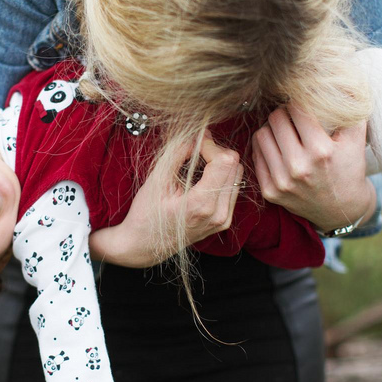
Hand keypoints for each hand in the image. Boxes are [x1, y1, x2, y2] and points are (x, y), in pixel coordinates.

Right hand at [88, 131, 243, 266]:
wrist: (145, 246)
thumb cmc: (146, 215)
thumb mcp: (157, 180)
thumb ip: (178, 153)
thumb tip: (198, 134)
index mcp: (202, 205)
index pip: (225, 161)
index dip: (210, 145)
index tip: (195, 142)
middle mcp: (219, 214)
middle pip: (235, 165)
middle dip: (216, 152)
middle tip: (194, 150)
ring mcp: (224, 220)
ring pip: (237, 175)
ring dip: (220, 163)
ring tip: (197, 163)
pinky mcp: (224, 221)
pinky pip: (232, 188)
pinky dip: (220, 176)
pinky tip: (201, 177)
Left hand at [251, 103, 375, 231]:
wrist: (341, 210)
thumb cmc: (349, 168)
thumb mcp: (356, 139)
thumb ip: (350, 109)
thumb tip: (341, 82)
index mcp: (322, 151)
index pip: (297, 109)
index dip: (299, 102)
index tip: (303, 104)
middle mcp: (299, 167)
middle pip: (276, 118)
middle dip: (284, 113)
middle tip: (292, 117)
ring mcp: (282, 181)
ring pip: (261, 134)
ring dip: (271, 128)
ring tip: (284, 131)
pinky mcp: (270, 191)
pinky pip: (256, 154)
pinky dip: (265, 147)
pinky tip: (278, 147)